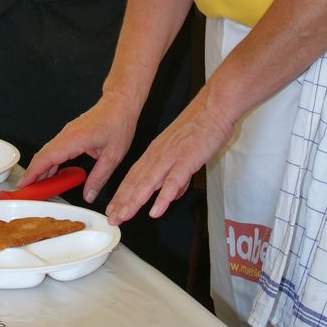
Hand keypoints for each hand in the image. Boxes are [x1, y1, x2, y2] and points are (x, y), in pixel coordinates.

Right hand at [21, 93, 137, 204]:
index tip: (24, 184)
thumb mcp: (113, 157)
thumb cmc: (118, 124)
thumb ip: (99, 178)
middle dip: (32, 174)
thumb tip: (89, 195)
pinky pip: (54, 149)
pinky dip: (49, 162)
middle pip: (42, 155)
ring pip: (47, 152)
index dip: (33, 172)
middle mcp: (66, 135)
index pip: (47, 157)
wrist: (119, 103)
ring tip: (38, 187)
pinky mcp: (69, 134)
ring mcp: (66, 133)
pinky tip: (51, 174)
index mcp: (75, 139)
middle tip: (27, 191)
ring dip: (40, 169)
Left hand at [106, 90, 234, 224]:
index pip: (134, 176)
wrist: (214, 108)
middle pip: (136, 181)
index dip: (122, 193)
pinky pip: (173, 181)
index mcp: (156, 152)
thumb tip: (173, 194)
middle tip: (111, 218)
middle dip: (122, 201)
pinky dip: (163, 197)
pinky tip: (155, 211)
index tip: (113, 208)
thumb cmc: (200, 126)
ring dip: (134, 201)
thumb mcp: (182, 152)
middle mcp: (159, 155)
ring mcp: (171, 157)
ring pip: (148, 183)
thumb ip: (176, 175)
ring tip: (123, 216)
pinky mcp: (187, 160)